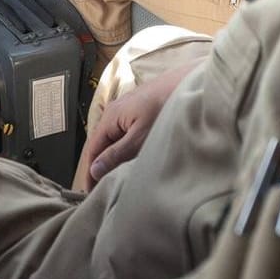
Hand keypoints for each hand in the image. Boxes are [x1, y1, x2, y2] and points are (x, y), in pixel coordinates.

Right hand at [73, 60, 198, 190]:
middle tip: (101, 190)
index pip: (92, 149)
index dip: (90, 172)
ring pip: (114, 138)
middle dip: (99, 166)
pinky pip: (125, 133)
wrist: (189, 84)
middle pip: (101, 144)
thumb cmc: (166, 108)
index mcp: (110, 117)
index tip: (90, 193)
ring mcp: (128, 109)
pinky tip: (130, 158)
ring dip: (112, 158)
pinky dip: (123, 148)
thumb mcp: (140, 138)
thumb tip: (94, 169)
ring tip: (113, 179)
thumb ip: (117, 154)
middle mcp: (115, 111)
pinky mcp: (141, 110)